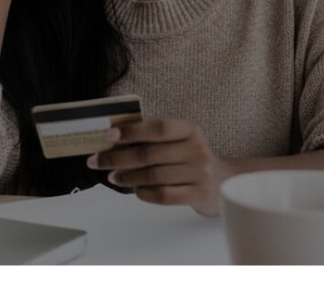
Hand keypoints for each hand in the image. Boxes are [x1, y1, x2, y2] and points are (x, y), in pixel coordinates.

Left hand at [86, 118, 232, 216]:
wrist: (225, 182)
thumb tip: (115, 141)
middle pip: (150, 154)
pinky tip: (135, 190)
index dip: (132, 131)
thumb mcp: (180, 141)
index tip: (108, 135)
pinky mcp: (198, 195)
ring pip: (154, 176)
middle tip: (98, 161)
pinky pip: (164, 195)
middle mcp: (196, 150)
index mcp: (190, 130)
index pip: (158, 128)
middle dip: (118, 158)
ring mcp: (199, 174)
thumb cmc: (192, 159)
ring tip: (113, 177)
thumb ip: (154, 139)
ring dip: (127, 177)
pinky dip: (145, 193)